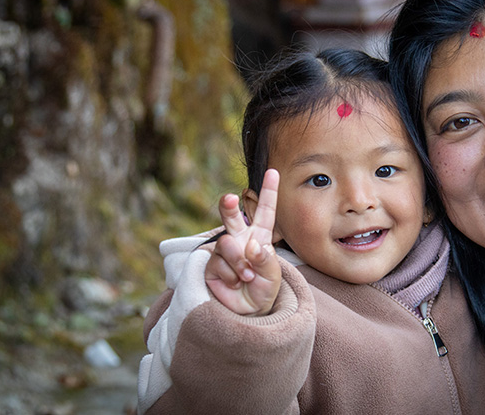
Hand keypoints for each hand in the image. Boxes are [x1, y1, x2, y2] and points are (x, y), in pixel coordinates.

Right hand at [205, 169, 281, 315]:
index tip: (273, 172)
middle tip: (229, 199)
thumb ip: (266, 260)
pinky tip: (235, 283)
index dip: (268, 192)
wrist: (246, 312)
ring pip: (228, 245)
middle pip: (232, 216)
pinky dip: (230, 275)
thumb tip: (252, 245)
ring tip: (247, 276)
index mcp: (259, 236)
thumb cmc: (263, 290)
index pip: (265, 212)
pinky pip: (219, 263)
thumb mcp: (272, 277)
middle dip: (229, 206)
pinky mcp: (211, 264)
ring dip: (239, 263)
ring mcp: (224, 251)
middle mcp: (240, 239)